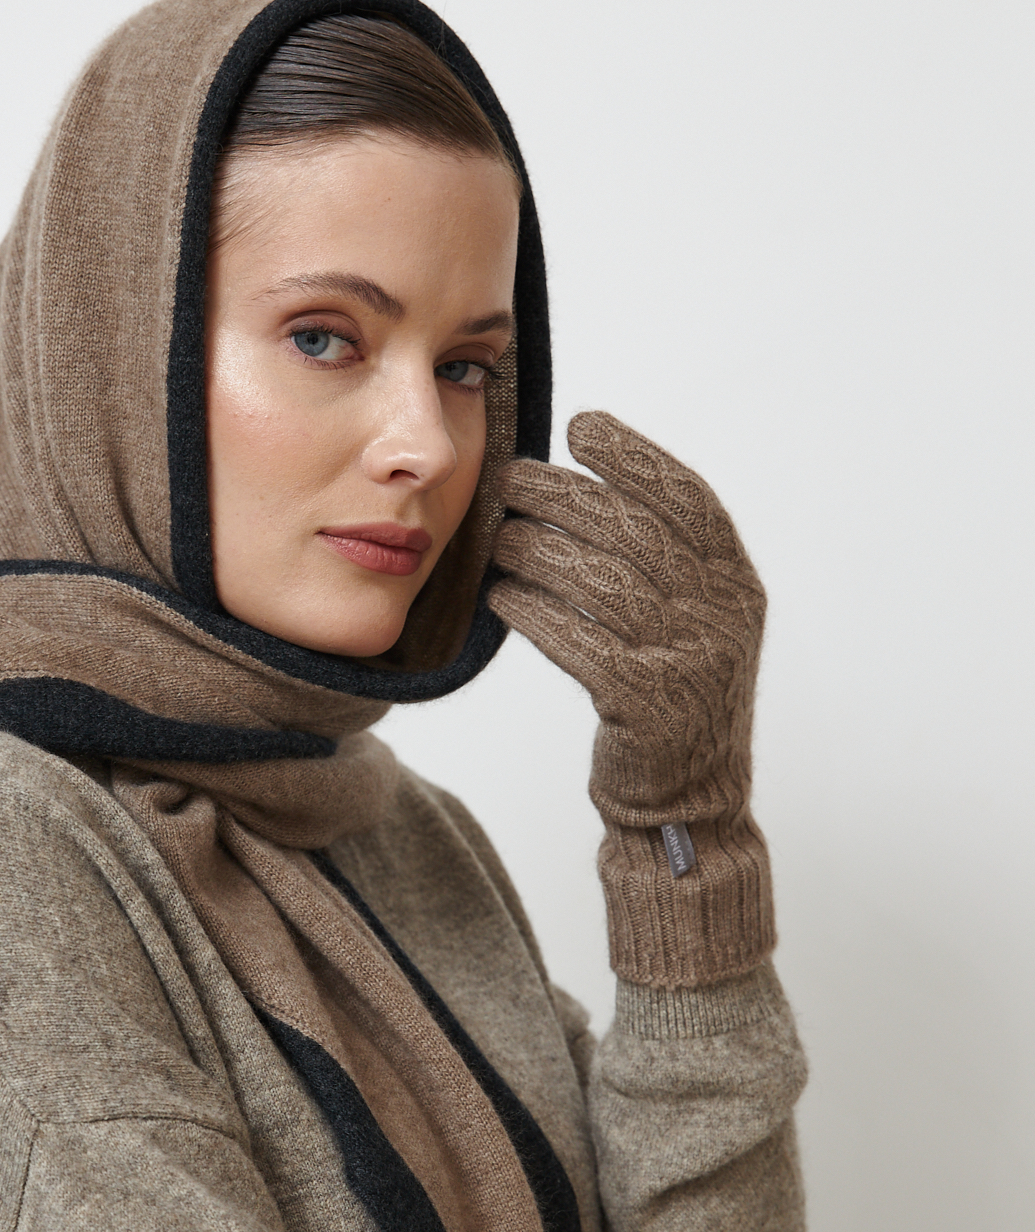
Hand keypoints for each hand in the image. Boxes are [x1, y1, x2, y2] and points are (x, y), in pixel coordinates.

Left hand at [489, 412, 774, 987]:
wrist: (683, 804)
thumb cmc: (666, 701)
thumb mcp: (684, 625)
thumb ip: (658, 564)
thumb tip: (580, 485)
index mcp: (736, 585)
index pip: (687, 500)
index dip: (634, 458)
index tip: (581, 426)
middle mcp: (723, 616)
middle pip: (634, 533)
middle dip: (564, 498)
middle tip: (510, 480)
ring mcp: (690, 660)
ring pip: (600, 582)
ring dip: (538, 552)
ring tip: (496, 539)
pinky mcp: (649, 704)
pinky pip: (578, 640)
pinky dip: (534, 613)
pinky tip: (501, 597)